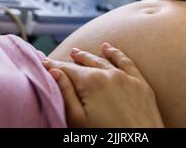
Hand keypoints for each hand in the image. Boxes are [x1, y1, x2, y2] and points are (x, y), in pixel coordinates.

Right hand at [42, 43, 163, 127]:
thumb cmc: (106, 137)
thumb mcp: (78, 120)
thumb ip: (66, 93)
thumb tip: (54, 72)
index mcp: (92, 82)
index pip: (68, 69)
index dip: (55, 66)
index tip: (44, 63)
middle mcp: (110, 74)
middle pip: (86, 62)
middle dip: (72, 60)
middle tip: (60, 58)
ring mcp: (127, 78)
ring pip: (104, 60)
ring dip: (90, 56)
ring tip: (78, 52)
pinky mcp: (141, 84)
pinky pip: (127, 62)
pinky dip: (116, 54)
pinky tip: (109, 49)